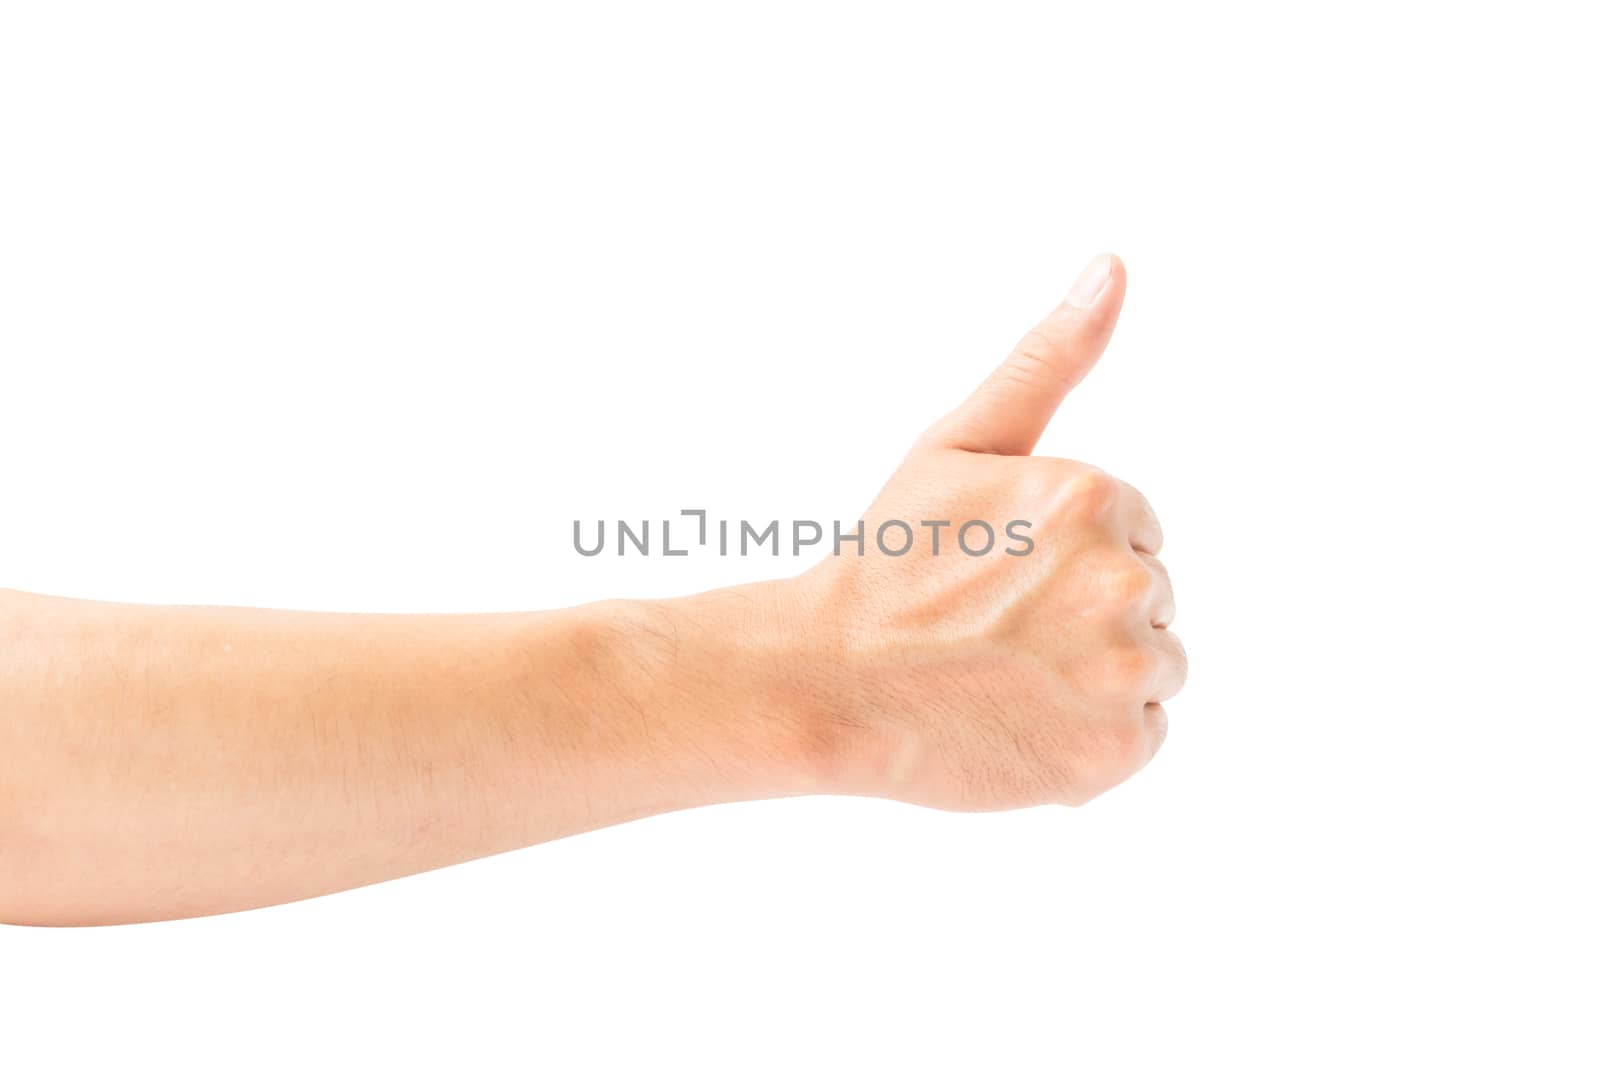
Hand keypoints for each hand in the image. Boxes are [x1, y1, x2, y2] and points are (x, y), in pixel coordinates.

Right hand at [791, 254, 1185, 808]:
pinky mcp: (1117, 750)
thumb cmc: (886, 562)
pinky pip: (1141, 737)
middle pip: (1150, 601)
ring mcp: (1125, 670)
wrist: (826, 681)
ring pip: (1152, 670)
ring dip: (1096, 677)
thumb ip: (1048, 358)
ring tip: (1006, 677)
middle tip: (993, 631)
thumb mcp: (961, 441)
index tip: (996, 577)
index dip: (1063, 559)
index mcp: (1099, 496)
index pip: (1134, 533)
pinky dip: (1093, 738)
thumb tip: (1114, 265)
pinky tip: (1022, 721)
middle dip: (1085, 616)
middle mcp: (1128, 578)